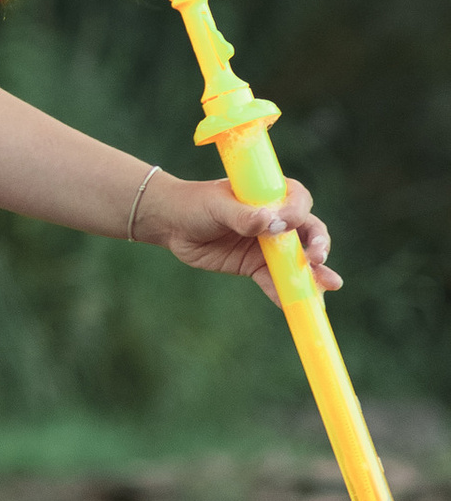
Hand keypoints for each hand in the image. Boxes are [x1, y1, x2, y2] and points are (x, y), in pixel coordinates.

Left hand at [161, 173, 338, 300]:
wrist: (172, 224)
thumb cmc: (195, 204)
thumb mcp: (217, 205)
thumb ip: (242, 215)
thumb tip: (269, 221)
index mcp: (271, 194)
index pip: (297, 202)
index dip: (297, 213)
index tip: (285, 223)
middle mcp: (276, 219)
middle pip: (308, 233)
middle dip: (317, 246)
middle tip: (317, 259)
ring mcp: (268, 245)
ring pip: (296, 261)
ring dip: (312, 275)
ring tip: (328, 287)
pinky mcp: (256, 266)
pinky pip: (274, 280)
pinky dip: (284, 293)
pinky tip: (293, 305)